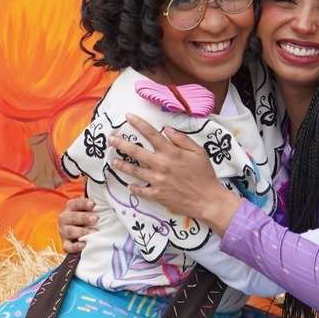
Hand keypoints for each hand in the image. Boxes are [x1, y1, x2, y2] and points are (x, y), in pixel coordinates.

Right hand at [58, 194, 97, 255]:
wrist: (77, 232)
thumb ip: (90, 195)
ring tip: (94, 232)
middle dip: (84, 218)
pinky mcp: (65, 244)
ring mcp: (63, 232)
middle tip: (96, 219)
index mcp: (70, 207)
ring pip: (70, 231)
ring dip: (82, 231)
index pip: (75, 203)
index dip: (83, 203)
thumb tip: (89, 178)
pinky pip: (67, 246)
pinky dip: (75, 246)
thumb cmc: (86, 216)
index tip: (93, 204)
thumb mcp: (88, 206)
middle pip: (72, 217)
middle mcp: (64, 218)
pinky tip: (83, 244)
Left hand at [109, 117, 239, 234]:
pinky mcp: (156, 195)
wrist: (207, 200)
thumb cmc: (204, 174)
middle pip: (136, 152)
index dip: (138, 124)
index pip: (151, 134)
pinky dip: (133, 187)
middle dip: (121, 144)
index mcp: (171, 152)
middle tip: (111, 139)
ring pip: (134, 171)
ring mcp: (157, 181)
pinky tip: (129, 184)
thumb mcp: (198, 152)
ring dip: (122, 165)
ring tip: (113, 160)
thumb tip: (166, 129)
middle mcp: (161, 165)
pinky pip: (140, 190)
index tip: (128, 117)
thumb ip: (181, 139)